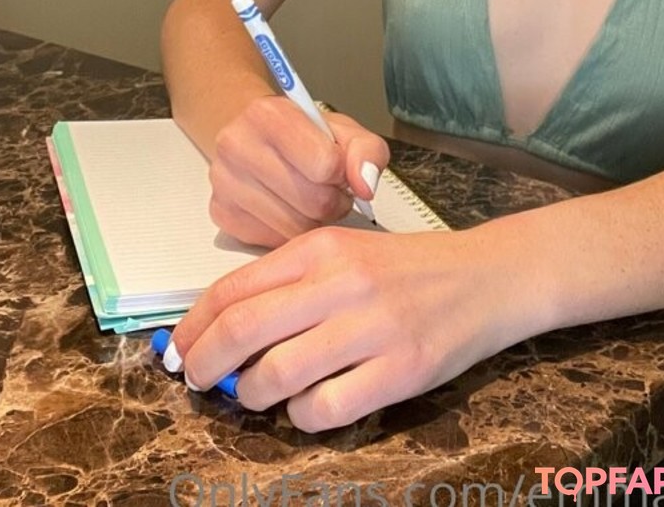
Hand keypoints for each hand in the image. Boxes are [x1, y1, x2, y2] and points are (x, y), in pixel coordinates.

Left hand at [169, 217, 547, 431]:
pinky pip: (327, 408)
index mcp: (319, 248)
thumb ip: (289, 282)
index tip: (178, 349)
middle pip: (244, 329)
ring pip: (279, 373)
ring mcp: (372, 328)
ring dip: (252, 393)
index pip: (233, 288)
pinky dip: (302, 416)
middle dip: (207, 362)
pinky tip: (306, 406)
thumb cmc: (404, 268)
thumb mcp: (343, 252)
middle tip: (197, 380)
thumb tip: (224, 329)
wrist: (485, 276)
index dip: (194, 325)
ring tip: (255, 394)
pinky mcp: (401, 371)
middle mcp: (341, 283)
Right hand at [208, 95, 389, 247]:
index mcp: (268, 114)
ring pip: (294, 228)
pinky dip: (288, 233)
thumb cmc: (301, 134)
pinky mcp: (221, 213)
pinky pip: (273, 242)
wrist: (255, 134)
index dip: (341, 174)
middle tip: (328, 189)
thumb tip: (365, 185)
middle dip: (332, 201)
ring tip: (310, 199)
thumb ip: (366, 151)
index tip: (337, 169)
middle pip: (312, 201)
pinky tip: (287, 209)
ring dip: (313, 221)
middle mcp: (237, 143)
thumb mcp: (342, 130)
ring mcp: (224, 180)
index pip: (324, 164)